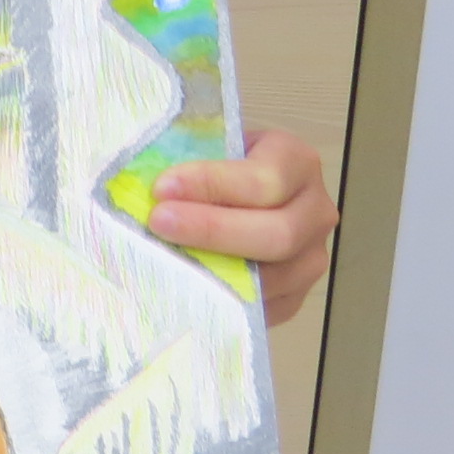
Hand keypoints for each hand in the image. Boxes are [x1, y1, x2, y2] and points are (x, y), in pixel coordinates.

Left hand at [145, 128, 337, 327]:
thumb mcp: (205, 146)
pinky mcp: (295, 296)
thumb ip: (183, 155)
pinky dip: (224, 298)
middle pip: (277, 232)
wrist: (231, 195)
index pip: (264, 178)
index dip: (212, 183)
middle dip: (212, 229)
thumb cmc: (212, 168)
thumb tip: (138, 178)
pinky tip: (185, 285)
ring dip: (215, 269)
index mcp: (296, 162)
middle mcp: (315, 211)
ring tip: (165, 257)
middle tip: (159, 223)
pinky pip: (263, 306)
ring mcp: (310, 257)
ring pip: (272, 276)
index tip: (162, 188)